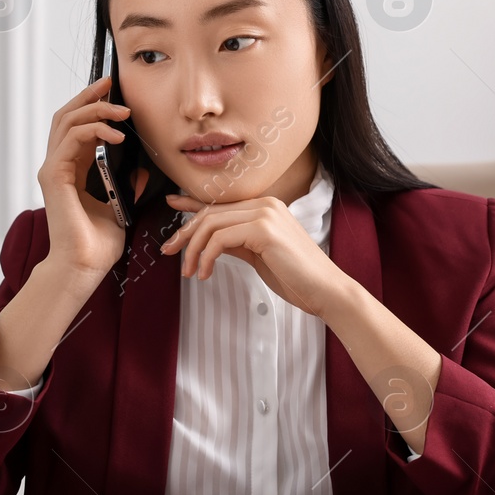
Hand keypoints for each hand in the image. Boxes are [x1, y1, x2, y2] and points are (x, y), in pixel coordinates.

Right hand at [37, 76, 148, 280]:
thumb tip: (142, 170)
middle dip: (89, 96)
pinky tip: (116, 135)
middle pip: (66, 116)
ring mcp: (53, 170)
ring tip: (121, 111)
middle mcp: (58, 166)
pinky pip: (71, 139)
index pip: (76, 127)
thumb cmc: (98, 245)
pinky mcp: (54, 176)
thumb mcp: (121, 207)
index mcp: (72, 171)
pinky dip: (94, 131)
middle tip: (111, 84)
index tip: (113, 93)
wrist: (84, 267)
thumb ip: (127, 186)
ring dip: (95, 110)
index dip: (92, 106)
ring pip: (66, 121)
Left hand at [160, 193, 350, 317]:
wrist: (325, 290)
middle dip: (185, 233)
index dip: (192, 203)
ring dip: (194, 250)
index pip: (221, 203)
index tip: (171, 205)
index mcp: (265, 207)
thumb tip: (210, 240)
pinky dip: (207, 257)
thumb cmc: (295, 277)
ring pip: (211, 224)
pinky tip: (206, 273)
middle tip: (169, 252)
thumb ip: (236, 242)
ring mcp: (265, 213)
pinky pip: (220, 239)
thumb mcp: (258, 255)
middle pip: (211, 212)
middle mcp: (265, 204)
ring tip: (190, 272)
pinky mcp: (263, 228)